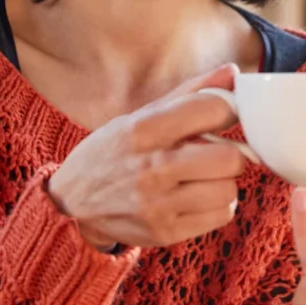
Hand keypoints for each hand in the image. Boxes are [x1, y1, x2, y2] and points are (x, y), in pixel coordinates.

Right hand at [47, 64, 245, 250]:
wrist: (72, 202)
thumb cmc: (113, 152)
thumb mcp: (140, 117)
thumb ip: (189, 94)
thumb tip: (233, 72)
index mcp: (142, 130)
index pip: (211, 110)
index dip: (228, 110)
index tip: (223, 115)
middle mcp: (150, 168)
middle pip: (229, 159)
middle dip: (230, 153)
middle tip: (215, 153)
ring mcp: (157, 205)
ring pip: (228, 190)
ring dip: (222, 181)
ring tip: (201, 177)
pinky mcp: (165, 232)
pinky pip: (222, 215)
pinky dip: (217, 205)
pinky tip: (196, 197)